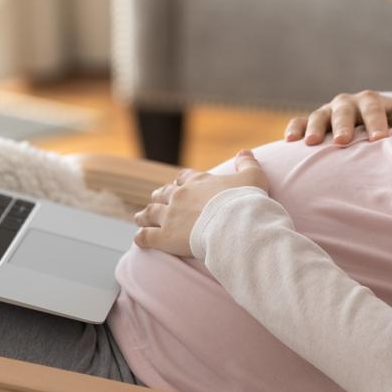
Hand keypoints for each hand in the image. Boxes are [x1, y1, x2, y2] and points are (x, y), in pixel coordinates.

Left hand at [133, 150, 268, 256]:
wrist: (234, 224)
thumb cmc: (245, 202)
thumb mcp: (253, 177)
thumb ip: (247, 164)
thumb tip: (245, 152)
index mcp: (197, 181)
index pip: (183, 177)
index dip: (180, 182)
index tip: (178, 184)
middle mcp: (180, 196)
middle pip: (163, 193)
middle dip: (159, 196)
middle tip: (156, 198)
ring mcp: (169, 216)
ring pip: (150, 213)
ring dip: (144, 215)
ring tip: (140, 217)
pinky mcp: (164, 236)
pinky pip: (147, 236)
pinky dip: (141, 237)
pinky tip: (138, 240)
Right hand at [285, 90, 391, 145]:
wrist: (365, 124)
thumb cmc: (385, 127)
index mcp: (370, 101)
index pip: (374, 108)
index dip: (376, 122)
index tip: (378, 139)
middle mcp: (347, 103)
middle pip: (343, 111)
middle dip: (343, 125)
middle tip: (343, 141)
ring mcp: (327, 112)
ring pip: (319, 116)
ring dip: (315, 128)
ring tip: (311, 143)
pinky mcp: (310, 122)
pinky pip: (299, 122)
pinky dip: (294, 129)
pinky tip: (290, 140)